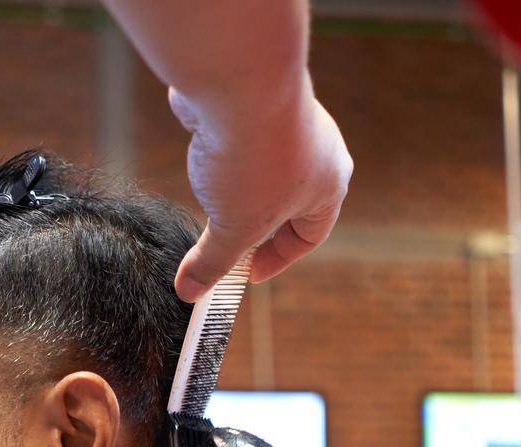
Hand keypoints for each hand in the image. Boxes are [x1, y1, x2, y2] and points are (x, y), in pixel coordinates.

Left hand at [167, 77, 351, 299]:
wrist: (237, 81)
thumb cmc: (254, 158)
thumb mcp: (233, 226)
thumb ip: (215, 261)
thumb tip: (191, 292)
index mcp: (329, 186)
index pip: (309, 236)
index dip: (275, 260)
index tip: (245, 274)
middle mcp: (316, 151)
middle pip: (288, 201)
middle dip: (257, 224)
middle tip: (229, 241)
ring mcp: (284, 121)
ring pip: (263, 167)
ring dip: (239, 187)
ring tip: (213, 199)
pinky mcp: (251, 100)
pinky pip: (239, 136)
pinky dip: (222, 153)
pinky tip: (204, 156)